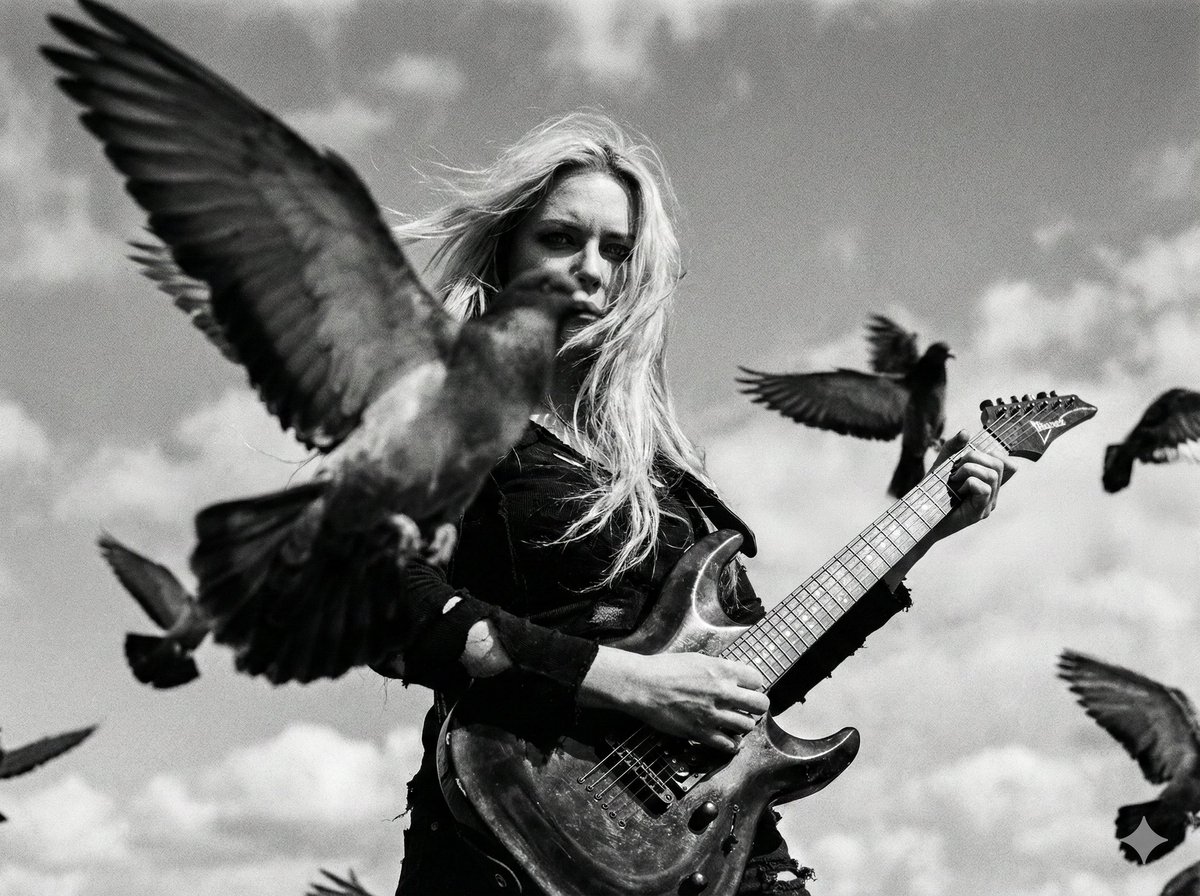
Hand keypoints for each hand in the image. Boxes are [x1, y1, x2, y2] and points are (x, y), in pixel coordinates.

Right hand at [577, 647, 768, 753]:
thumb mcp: (696, 659)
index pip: (757, 680)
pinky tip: (726, 737)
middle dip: (756, 706)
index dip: (753, 685)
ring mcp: (713, 714)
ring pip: (747, 725)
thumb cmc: (664, 669)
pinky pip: (729, 745)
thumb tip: (731, 677)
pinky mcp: (701, 732)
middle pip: (760, 704)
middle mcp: (723, 692)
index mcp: (722, 670)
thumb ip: (718, 669)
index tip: (747, 688)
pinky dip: (731, 743)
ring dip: (743, 724)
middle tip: (747, 707)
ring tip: (734, 722)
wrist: (642, 685)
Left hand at [929, 429, 1016, 540]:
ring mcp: (988, 504)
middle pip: (999, 464)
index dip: (992, 453)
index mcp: (988, 482)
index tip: (969, 455)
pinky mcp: (979, 512)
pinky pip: (984, 489)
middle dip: (975, 457)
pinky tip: (957, 489)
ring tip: (954, 478)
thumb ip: (953, 448)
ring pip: (992, 475)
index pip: (1006, 463)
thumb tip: (966, 432)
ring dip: (969, 469)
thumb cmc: (933, 491)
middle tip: (957, 466)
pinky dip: (968, 482)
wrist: (920, 515)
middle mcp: (992, 493)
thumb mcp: (942, 464)